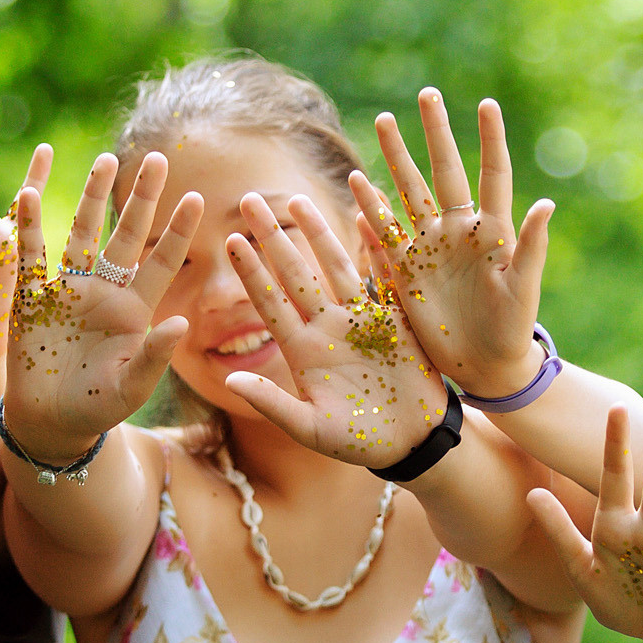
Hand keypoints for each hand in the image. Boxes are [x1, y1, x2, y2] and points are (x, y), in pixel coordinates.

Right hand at [3, 149, 199, 457]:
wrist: (50, 423)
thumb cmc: (98, 408)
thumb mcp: (132, 388)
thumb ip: (155, 356)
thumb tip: (182, 323)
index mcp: (135, 310)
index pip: (162, 262)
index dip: (178, 231)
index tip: (197, 197)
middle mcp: (105, 292)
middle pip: (126, 235)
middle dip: (141, 198)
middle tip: (156, 157)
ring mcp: (68, 290)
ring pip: (82, 234)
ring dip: (92, 198)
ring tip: (105, 160)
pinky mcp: (32, 298)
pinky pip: (31, 255)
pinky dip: (29, 225)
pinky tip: (30, 191)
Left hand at [220, 192, 451, 468]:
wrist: (413, 443)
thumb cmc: (358, 442)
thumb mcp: (310, 429)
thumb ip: (272, 403)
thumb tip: (230, 382)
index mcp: (303, 351)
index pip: (270, 303)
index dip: (251, 272)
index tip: (230, 240)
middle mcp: (327, 328)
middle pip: (295, 273)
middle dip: (272, 237)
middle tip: (248, 199)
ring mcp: (361, 319)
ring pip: (333, 265)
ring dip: (316, 232)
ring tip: (295, 198)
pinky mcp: (395, 318)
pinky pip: (383, 275)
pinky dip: (375, 246)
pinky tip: (364, 214)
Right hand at [352, 89, 552, 396]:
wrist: (486, 366)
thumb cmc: (513, 328)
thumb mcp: (524, 289)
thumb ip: (531, 247)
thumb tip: (547, 203)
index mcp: (491, 231)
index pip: (491, 174)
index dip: (489, 139)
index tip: (486, 103)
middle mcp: (458, 231)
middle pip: (443, 172)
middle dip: (434, 132)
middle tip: (428, 93)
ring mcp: (429, 248)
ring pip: (408, 192)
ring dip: (396, 158)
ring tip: (385, 120)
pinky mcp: (406, 271)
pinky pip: (384, 235)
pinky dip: (371, 211)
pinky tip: (356, 185)